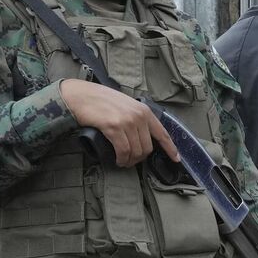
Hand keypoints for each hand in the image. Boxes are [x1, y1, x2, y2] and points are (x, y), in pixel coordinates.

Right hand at [59, 79, 175, 166]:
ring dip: (129, 161)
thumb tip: (141, 136)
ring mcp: (127, 122)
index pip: (163, 133)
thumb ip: (136, 118)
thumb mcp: (125, 105)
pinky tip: (118, 160)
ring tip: (122, 161)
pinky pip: (123, 151)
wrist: (80, 95)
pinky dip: (121, 159)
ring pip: (136, 151)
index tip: (176, 158)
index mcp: (144, 111)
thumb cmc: (100, 101)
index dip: (170, 148)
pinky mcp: (114, 127)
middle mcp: (138, 116)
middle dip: (139, 158)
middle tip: (130, 161)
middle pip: (147, 147)